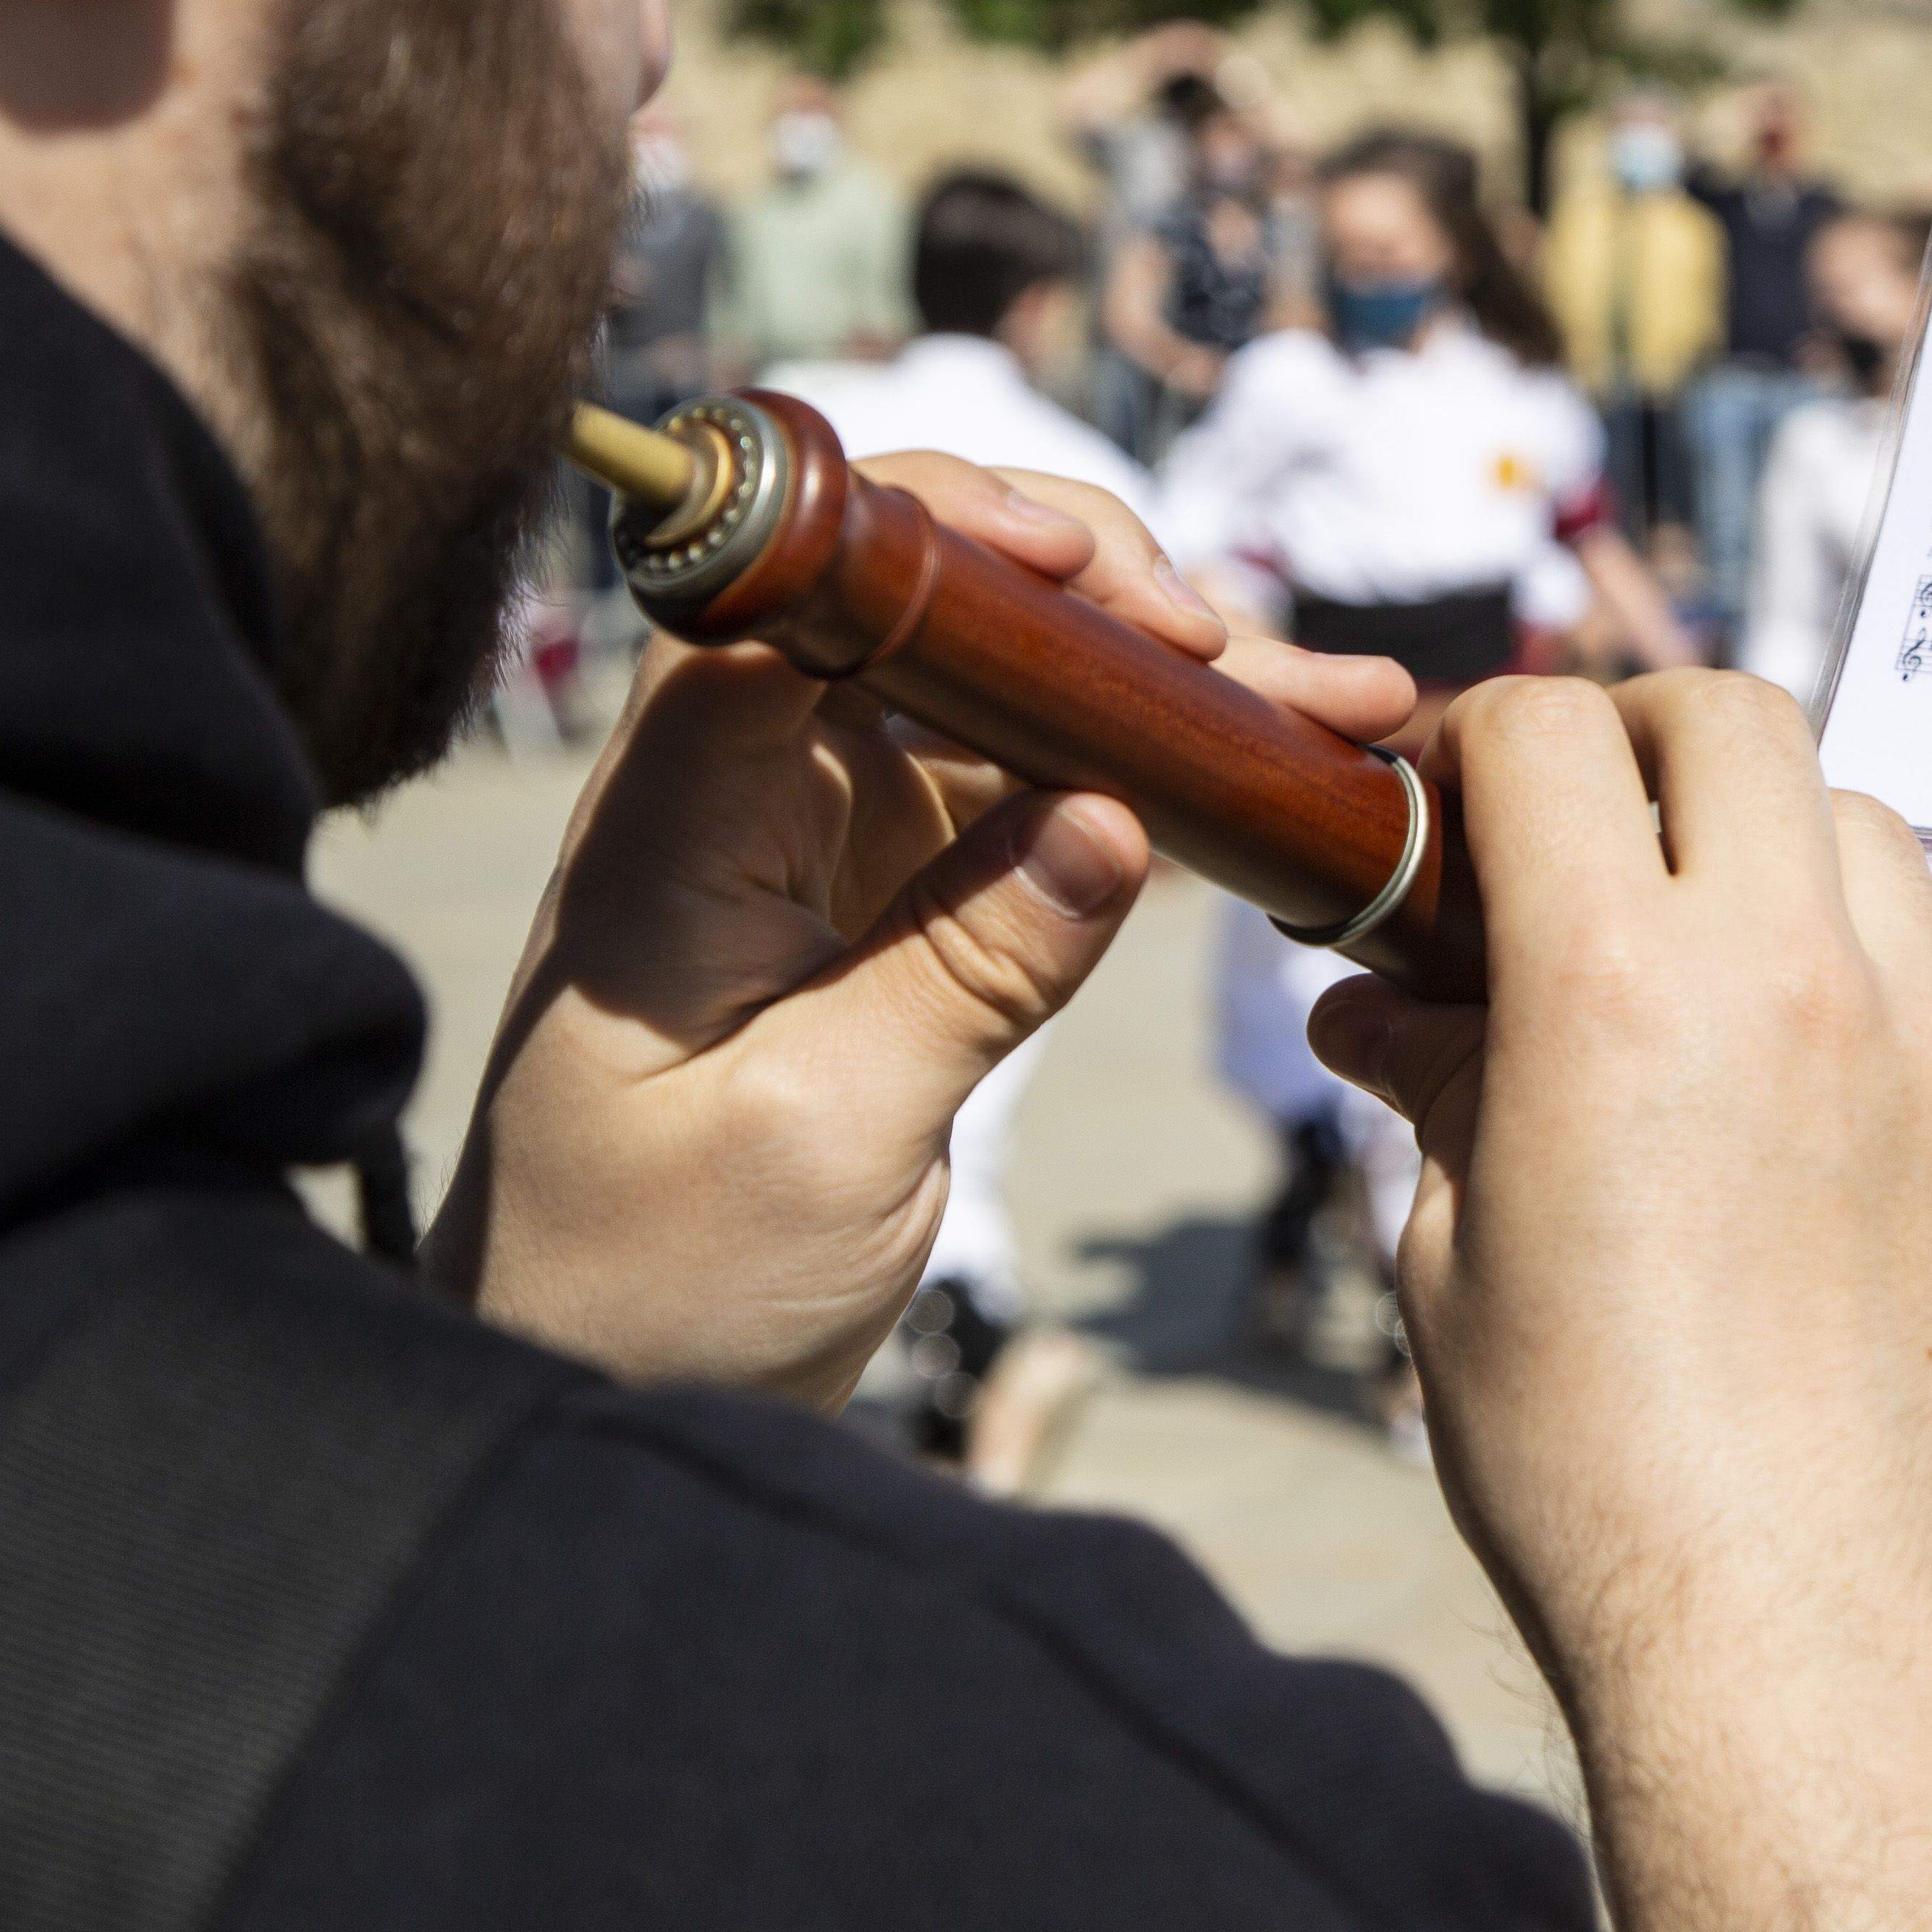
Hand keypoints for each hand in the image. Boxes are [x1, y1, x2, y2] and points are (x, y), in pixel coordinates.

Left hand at [427, 454, 1413, 1406]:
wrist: (596, 1391)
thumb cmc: (659, 1284)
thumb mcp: (825, 1139)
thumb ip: (968, 972)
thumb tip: (1116, 818)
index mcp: (677, 832)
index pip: (789, 599)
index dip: (940, 541)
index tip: (1095, 572)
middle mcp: (743, 800)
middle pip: (925, 618)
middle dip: (1104, 607)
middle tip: (1265, 662)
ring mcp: (820, 840)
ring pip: (1003, 698)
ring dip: (1159, 689)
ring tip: (1335, 704)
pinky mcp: (885, 897)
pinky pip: (1028, 790)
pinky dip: (1145, 775)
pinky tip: (1266, 780)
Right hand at [1309, 677, 1931, 1931]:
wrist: (1797, 1624)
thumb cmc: (1592, 1465)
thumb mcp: (1457, 1255)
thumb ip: (1436, 1085)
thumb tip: (1380, 1003)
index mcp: (1623, 987)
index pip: (1552, 735)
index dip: (1479, 735)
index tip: (1451, 794)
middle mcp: (1798, 978)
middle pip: (1738, 719)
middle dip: (1640, 735)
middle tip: (1582, 812)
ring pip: (1864, 827)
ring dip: (1771, 840)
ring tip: (1702, 938)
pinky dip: (1864, 980)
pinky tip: (1803, 1086)